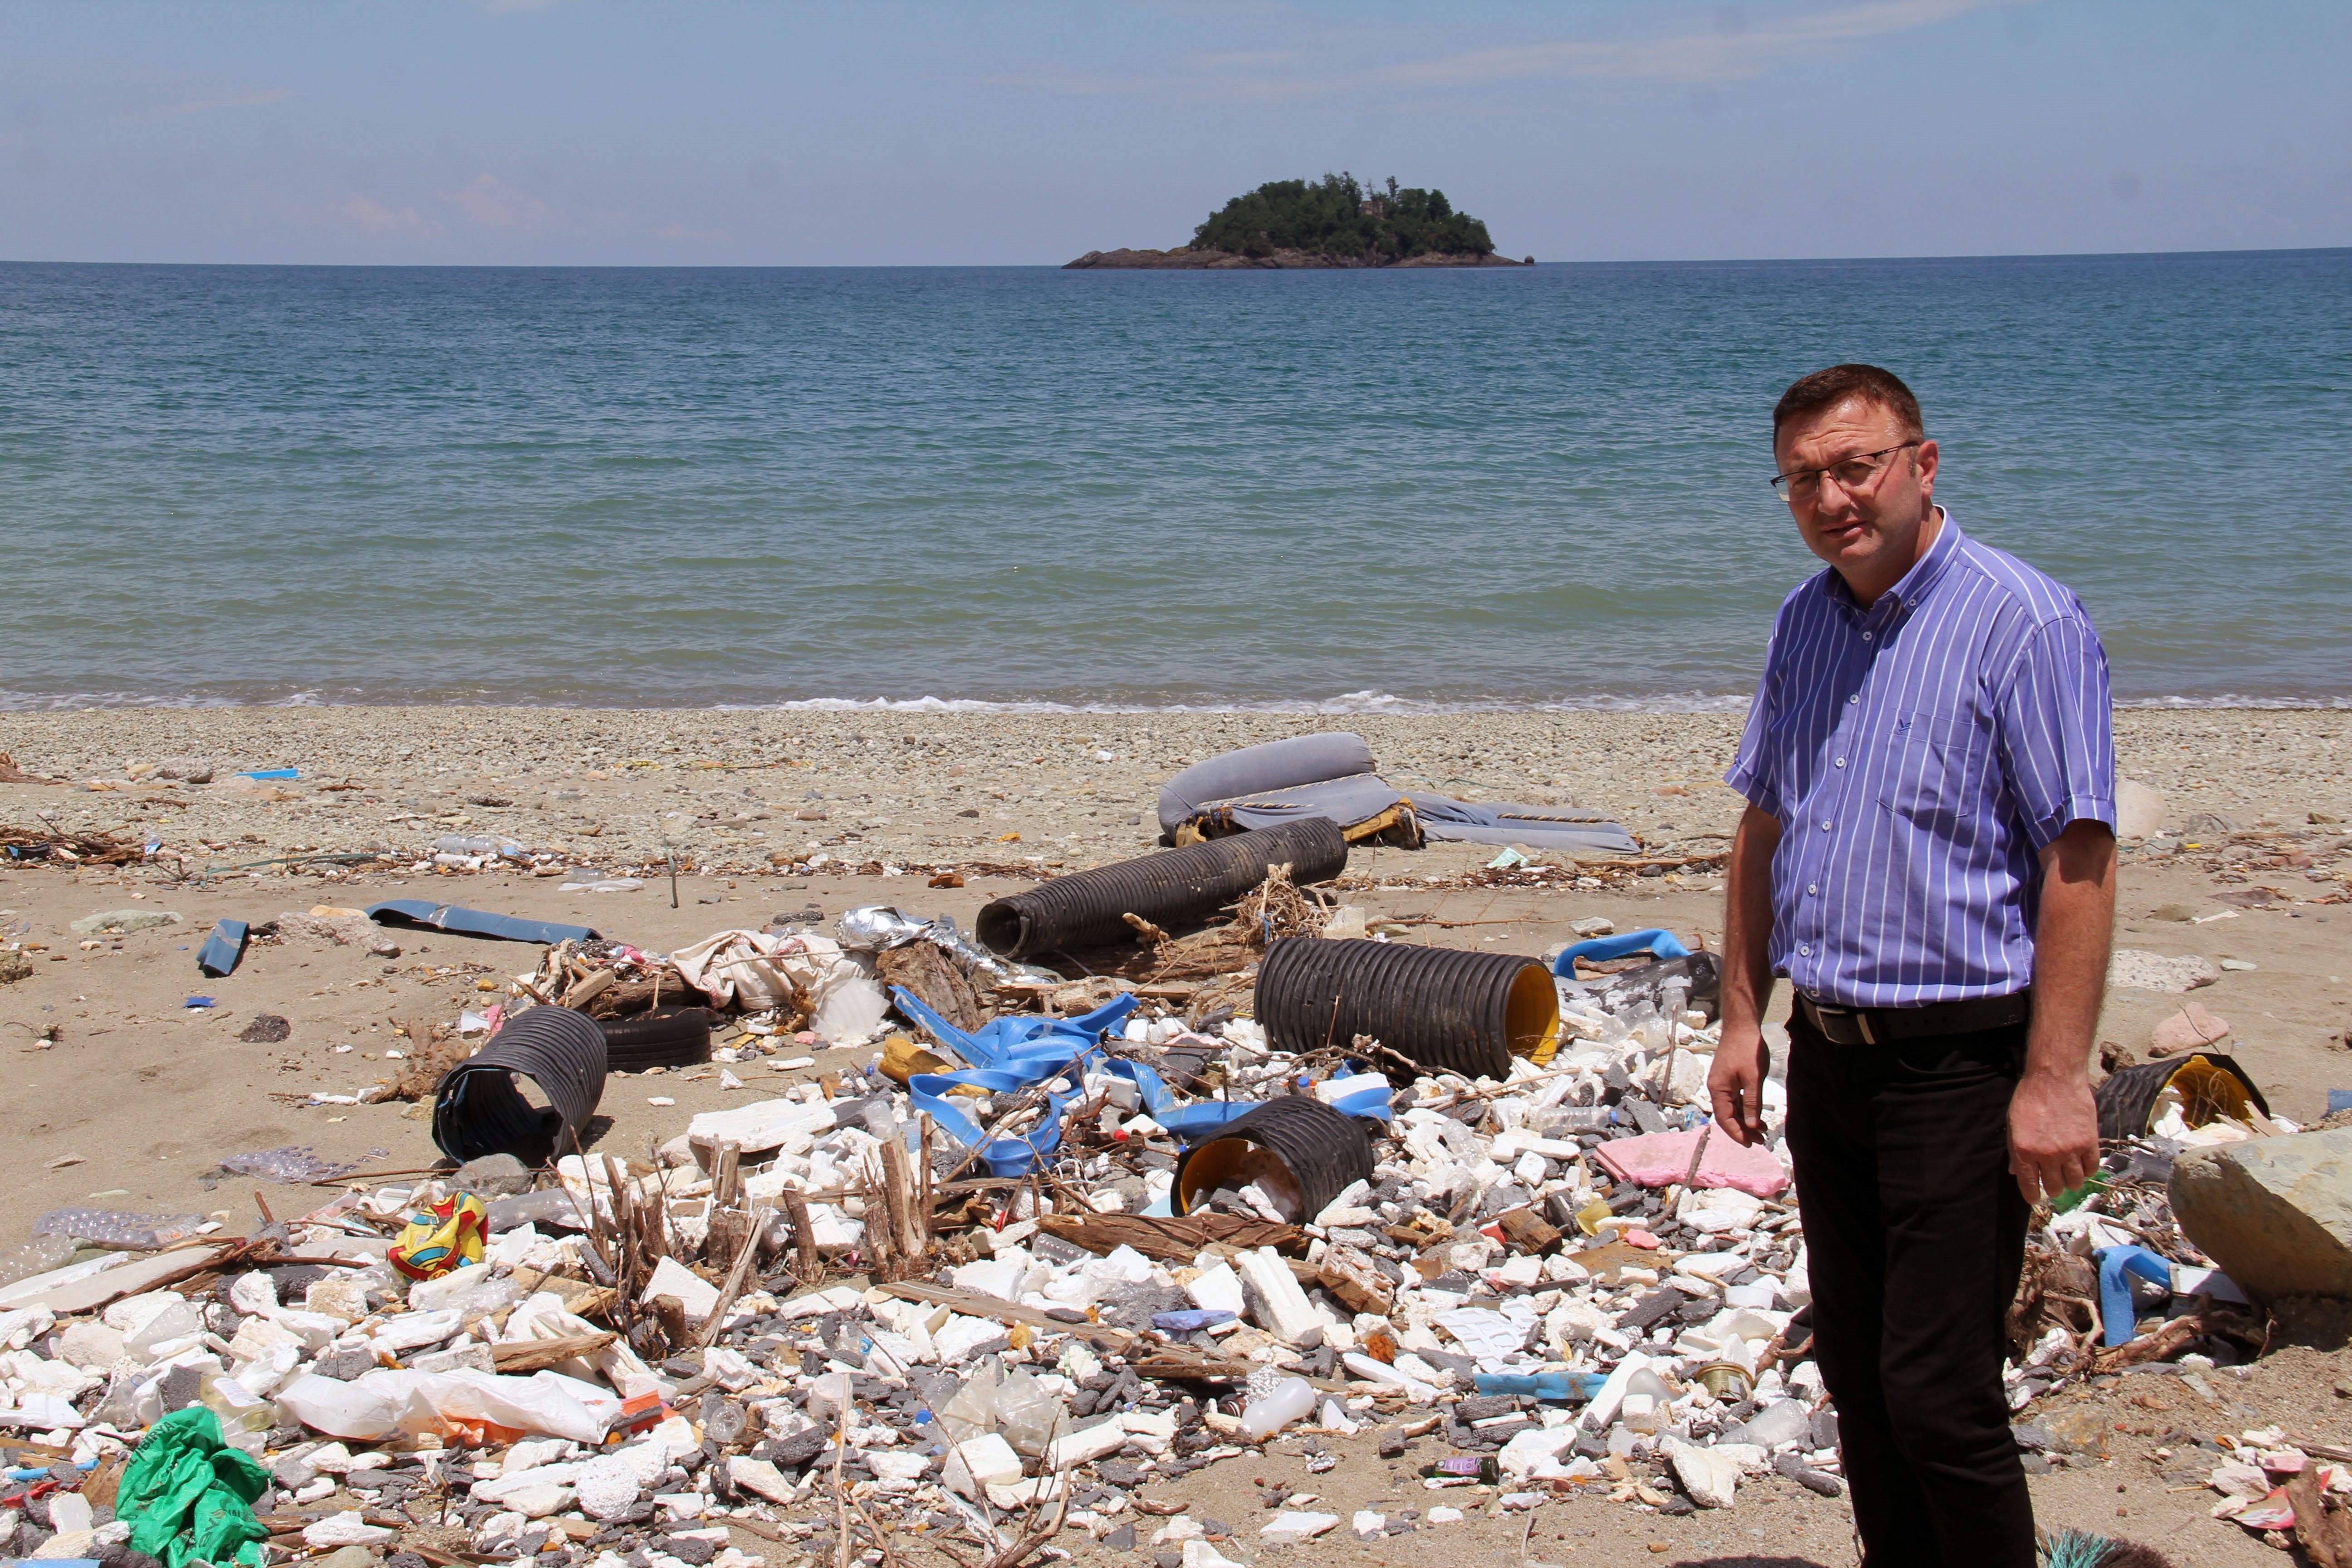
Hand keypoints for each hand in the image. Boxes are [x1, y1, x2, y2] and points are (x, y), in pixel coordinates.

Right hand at [1708, 1029, 1767, 1146]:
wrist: (1742, 1026)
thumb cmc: (1748, 1049)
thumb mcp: (1754, 1078)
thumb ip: (1752, 1103)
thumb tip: (1752, 1125)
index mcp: (1719, 1089)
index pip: (1725, 1119)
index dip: (1737, 1134)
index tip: (1751, 1144)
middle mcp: (1716, 1088)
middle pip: (1727, 1116)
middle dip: (1743, 1130)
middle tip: (1761, 1141)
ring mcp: (1722, 1083)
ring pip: (1732, 1108)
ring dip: (1745, 1120)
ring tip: (1762, 1131)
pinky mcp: (1728, 1078)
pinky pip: (1735, 1099)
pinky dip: (1745, 1108)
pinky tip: (1757, 1114)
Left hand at [2008, 1069, 2098, 1203]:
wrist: (2054, 1078)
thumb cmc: (2029, 1098)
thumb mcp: (2013, 1124)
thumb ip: (2014, 1150)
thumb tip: (2015, 1172)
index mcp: (2024, 1151)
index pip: (2029, 1186)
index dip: (2032, 1196)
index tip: (2035, 1199)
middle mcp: (2047, 1154)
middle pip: (2055, 1187)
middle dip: (2053, 1189)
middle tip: (2053, 1183)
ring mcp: (2070, 1150)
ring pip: (2075, 1182)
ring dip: (2071, 1182)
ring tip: (2068, 1174)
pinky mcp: (2089, 1142)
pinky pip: (2092, 1168)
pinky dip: (2088, 1171)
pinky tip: (2082, 1165)